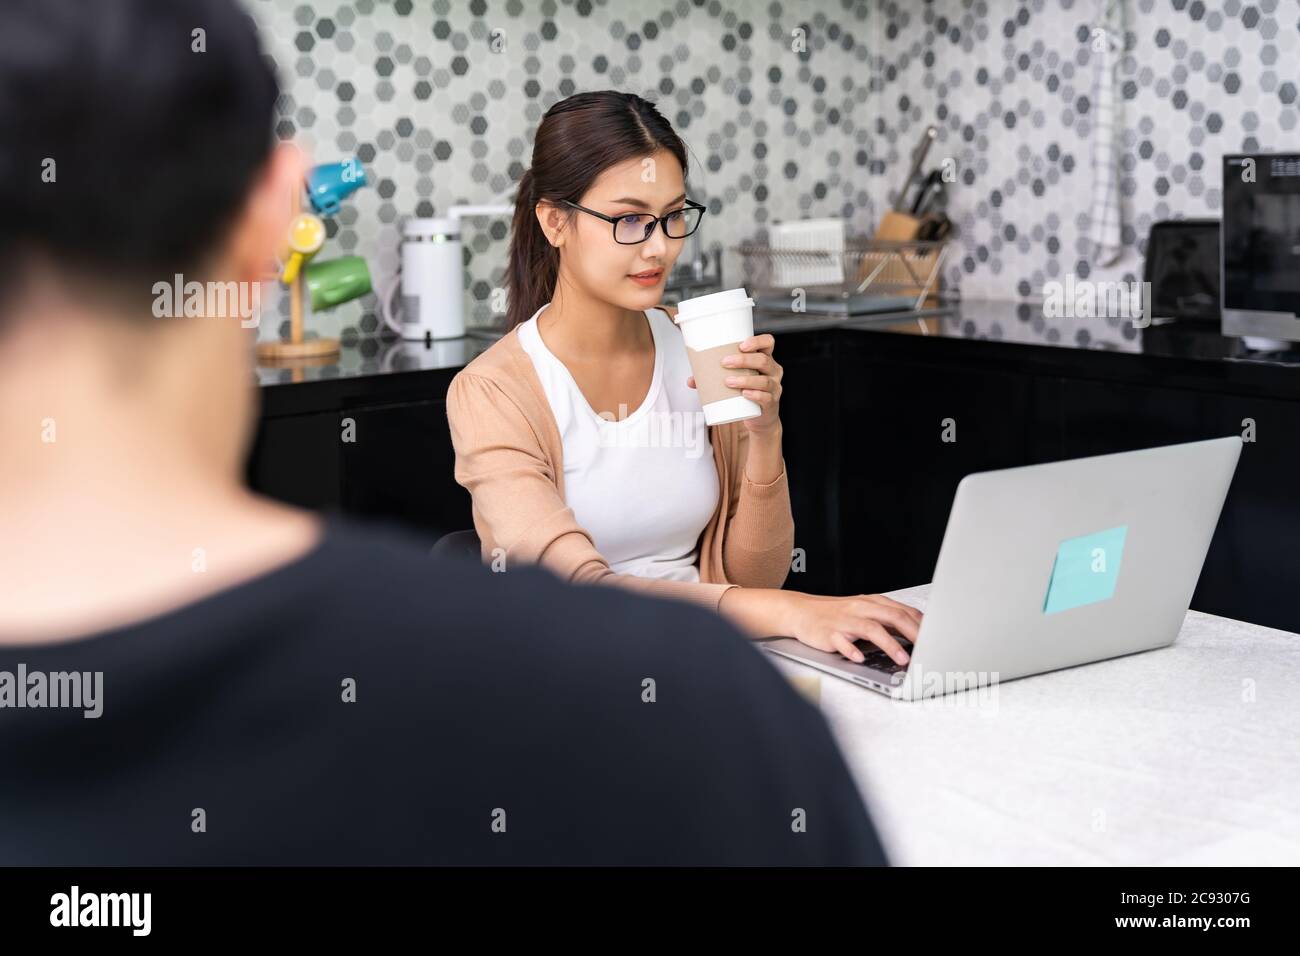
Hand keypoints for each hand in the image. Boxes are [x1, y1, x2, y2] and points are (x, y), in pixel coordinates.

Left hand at [686, 333, 782, 434]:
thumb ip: (712, 379)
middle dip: (744, 360)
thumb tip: (690, 380)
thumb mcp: (735, 381)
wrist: (760, 418)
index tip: (741, 345)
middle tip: (724, 362)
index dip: (757, 341)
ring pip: (764, 380)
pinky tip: (744, 394)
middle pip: (763, 360)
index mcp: (765, 359)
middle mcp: (773, 371)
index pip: (768, 343)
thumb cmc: (746, 393)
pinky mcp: (771, 403)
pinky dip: (755, 395)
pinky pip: (766, 397)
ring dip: (745, 379)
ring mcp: (774, 388)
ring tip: (728, 381)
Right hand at [782, 592, 922, 664]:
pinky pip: (842, 642)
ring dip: (889, 644)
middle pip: (892, 616)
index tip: (938, 638)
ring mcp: (845, 621)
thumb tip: (918, 632)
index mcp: (873, 603)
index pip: (903, 611)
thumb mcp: (865, 612)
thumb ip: (888, 620)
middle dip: (913, 632)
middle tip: (928, 648)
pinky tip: (860, 658)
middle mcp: (861, 608)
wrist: (801, 612)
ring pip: (871, 629)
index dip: (922, 625)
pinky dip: (852, 650)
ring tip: (903, 659)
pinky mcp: (829, 633)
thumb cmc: (836, 614)